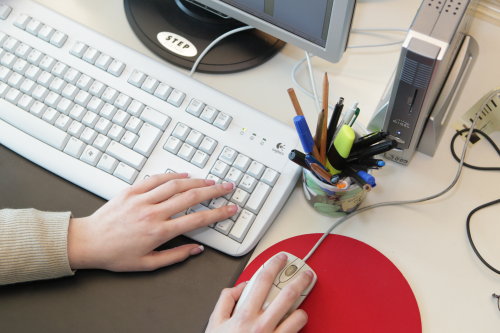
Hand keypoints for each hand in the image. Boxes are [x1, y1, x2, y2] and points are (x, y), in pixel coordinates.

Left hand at [67, 173, 236, 270]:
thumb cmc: (115, 255)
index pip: (197, 220)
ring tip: (210, 180)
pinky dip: (172, 175)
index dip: (218, 213)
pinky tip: (184, 175)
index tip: (230, 209)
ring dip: (197, 181)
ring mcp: (142, 199)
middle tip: (227, 187)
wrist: (87, 242)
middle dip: (214, 191)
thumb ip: (175, 256)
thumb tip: (196, 249)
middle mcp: (153, 213)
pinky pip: (156, 179)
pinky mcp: (131, 191)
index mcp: (159, 232)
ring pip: (176, 185)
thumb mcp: (147, 264)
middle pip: (191, 197)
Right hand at [205, 253, 312, 332]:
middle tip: (305, 273)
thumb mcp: (215, 322)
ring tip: (302, 300)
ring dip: (302, 305)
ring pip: (298, 315)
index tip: (280, 259)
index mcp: (244, 315)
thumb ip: (226, 299)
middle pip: (287, 295)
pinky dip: (299, 324)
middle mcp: (261, 325)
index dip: (274, 265)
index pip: (262, 281)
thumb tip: (242, 286)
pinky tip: (297, 320)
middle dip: (299, 280)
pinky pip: (296, 332)